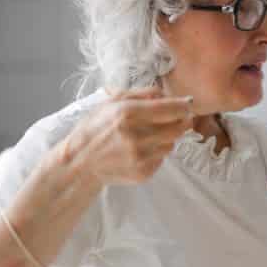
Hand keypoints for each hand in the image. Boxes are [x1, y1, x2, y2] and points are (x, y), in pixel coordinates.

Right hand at [61, 88, 193, 185]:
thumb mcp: (110, 102)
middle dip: (181, 121)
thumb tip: (167, 93)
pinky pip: (162, 158)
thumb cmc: (94, 129)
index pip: (172, 108)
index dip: (184, 105)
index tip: (187, 104)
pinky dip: (157, 152)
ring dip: (167, 137)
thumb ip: (141, 94)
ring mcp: (140, 157)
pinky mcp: (143, 173)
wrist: (78, 162)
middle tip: (177, 118)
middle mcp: (136, 136)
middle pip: (178, 127)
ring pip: (172, 143)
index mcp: (127, 114)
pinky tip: (141, 149)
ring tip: (150, 135)